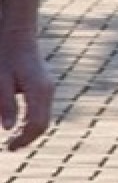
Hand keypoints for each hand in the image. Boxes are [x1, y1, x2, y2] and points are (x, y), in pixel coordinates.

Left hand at [0, 29, 51, 150]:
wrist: (17, 34)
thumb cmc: (4, 56)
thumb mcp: (0, 81)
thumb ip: (5, 104)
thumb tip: (7, 129)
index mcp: (39, 90)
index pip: (36, 124)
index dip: (23, 139)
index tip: (9, 148)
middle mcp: (48, 90)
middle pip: (43, 123)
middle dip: (27, 138)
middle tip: (10, 148)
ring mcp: (48, 88)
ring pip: (44, 117)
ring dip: (29, 130)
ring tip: (13, 140)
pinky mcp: (44, 86)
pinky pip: (41, 109)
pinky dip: (31, 120)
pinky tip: (18, 124)